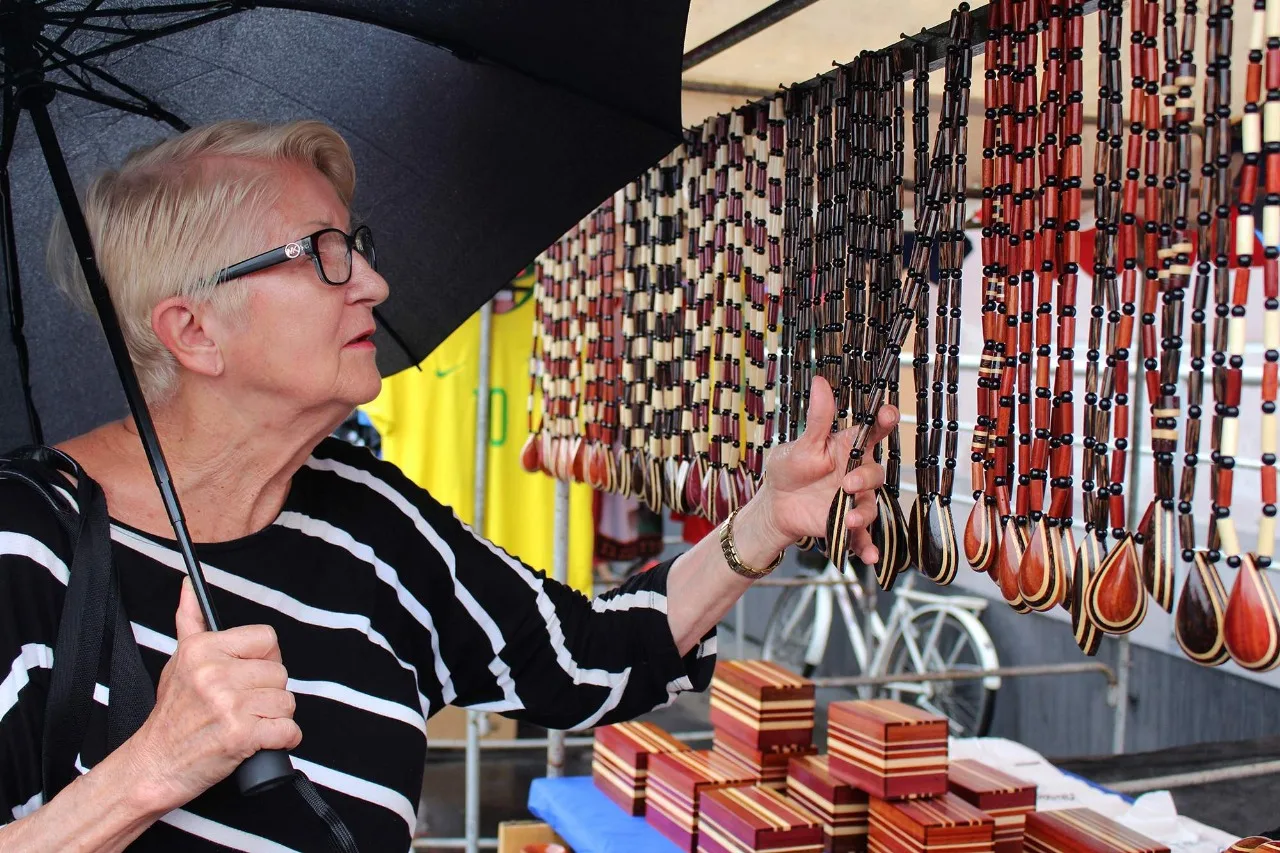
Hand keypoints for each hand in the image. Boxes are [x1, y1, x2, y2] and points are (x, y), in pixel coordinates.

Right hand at [123, 579, 299, 814]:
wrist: (153, 767)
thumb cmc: (170, 717)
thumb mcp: (177, 662)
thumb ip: (189, 621)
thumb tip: (189, 587)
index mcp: (203, 650)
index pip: (267, 638)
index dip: (264, 659)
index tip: (249, 675)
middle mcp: (215, 674)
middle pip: (280, 673)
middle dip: (268, 693)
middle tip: (241, 707)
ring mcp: (229, 705)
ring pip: (287, 702)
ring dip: (274, 718)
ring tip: (247, 724)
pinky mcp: (241, 736)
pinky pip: (289, 731)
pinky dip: (282, 740)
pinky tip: (260, 741)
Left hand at [755, 375, 897, 562]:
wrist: (774, 505)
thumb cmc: (789, 469)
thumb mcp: (801, 444)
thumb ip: (816, 419)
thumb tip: (820, 381)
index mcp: (847, 449)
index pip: (872, 432)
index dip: (884, 421)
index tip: (888, 413)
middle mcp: (856, 474)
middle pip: (875, 473)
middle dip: (866, 478)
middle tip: (847, 483)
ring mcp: (853, 501)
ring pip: (870, 506)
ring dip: (862, 514)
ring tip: (847, 521)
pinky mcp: (846, 526)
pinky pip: (863, 539)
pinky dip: (867, 548)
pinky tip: (870, 559)